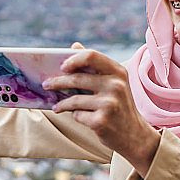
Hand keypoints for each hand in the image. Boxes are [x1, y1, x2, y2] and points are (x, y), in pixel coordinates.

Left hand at [44, 43, 160, 175]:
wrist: (133, 134)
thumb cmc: (119, 105)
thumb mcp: (113, 82)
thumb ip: (94, 65)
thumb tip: (75, 46)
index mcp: (118, 72)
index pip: (91, 56)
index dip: (73, 59)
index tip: (62, 67)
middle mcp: (116, 86)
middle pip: (77, 78)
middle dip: (57, 82)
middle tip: (46, 84)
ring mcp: (109, 104)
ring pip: (74, 100)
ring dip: (61, 104)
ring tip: (57, 106)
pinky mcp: (102, 121)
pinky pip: (78, 115)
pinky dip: (76, 116)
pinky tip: (79, 117)